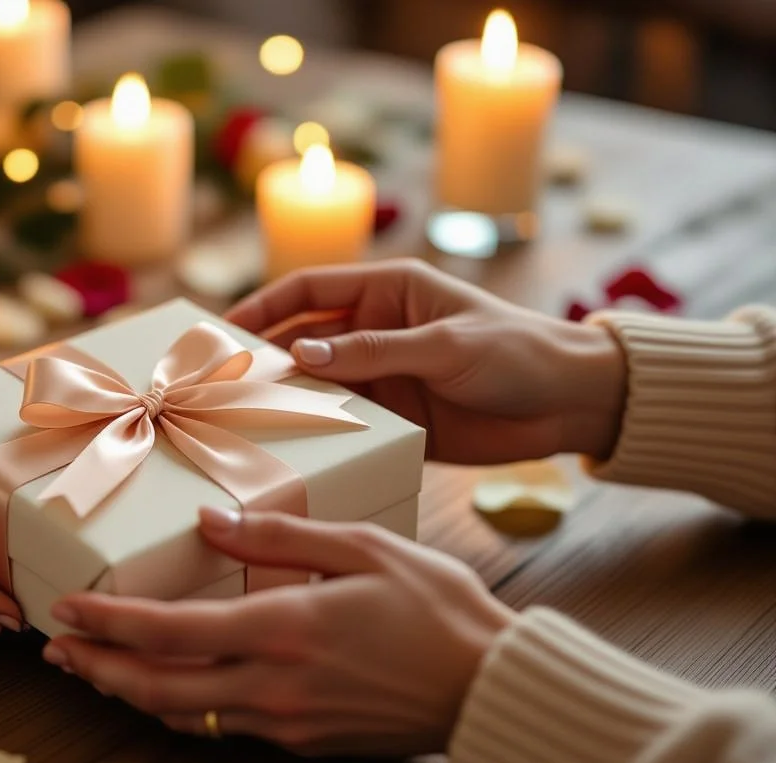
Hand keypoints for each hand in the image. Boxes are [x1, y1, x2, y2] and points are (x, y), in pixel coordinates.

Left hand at [42, 508, 514, 756]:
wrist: (490, 689)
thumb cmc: (438, 609)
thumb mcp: (365, 548)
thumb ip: (282, 535)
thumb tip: (209, 520)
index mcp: (285, 627)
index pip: (171, 631)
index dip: (110, 624)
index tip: (67, 611)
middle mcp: (274, 683)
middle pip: (158, 687)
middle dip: (99, 670)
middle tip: (57, 651)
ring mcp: (287, 720)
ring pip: (184, 714)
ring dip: (131, 693)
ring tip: (94, 670)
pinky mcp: (302, 740)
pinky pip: (223, 727)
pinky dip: (181, 708)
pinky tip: (167, 690)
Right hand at [226, 258, 627, 463]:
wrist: (571, 405)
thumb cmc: (518, 353)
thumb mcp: (445, 347)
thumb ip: (374, 352)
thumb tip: (301, 354)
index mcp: (388, 292)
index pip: (310, 290)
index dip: (264, 305)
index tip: (223, 330)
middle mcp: (376, 331)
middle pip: (302, 338)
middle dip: (263, 356)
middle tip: (218, 383)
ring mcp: (381, 376)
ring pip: (316, 383)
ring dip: (285, 397)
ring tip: (241, 417)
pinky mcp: (393, 418)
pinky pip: (343, 421)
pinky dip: (316, 431)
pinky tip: (290, 445)